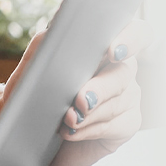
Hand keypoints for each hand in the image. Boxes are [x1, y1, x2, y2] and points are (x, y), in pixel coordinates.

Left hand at [0, 19, 154, 165]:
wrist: (30, 135)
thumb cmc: (33, 97)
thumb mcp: (30, 70)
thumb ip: (42, 45)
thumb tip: (54, 30)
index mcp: (102, 46)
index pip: (135, 33)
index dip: (131, 38)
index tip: (113, 51)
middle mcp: (119, 68)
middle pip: (125, 71)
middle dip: (102, 88)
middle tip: (80, 101)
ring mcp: (127, 95)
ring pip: (121, 100)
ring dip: (91, 113)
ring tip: (67, 120)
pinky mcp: (127, 123)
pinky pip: (118, 124)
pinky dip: (91, 130)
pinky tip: (71, 132)